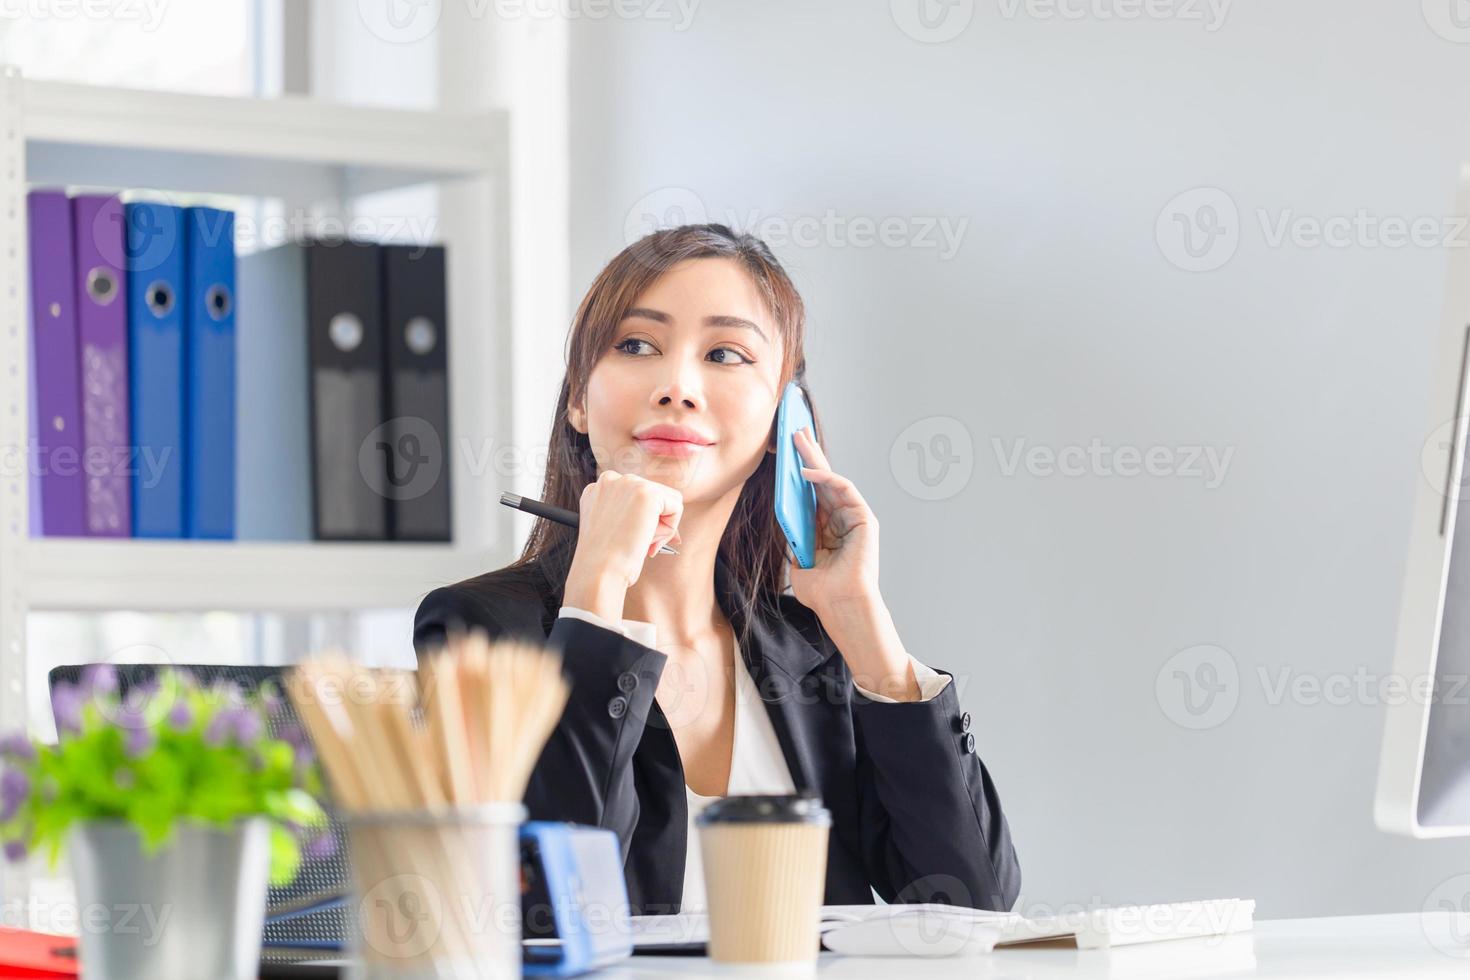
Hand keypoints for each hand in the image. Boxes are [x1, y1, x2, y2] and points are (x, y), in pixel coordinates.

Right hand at [564, 471, 683, 618]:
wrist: (598, 571)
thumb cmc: (605, 561)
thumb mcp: (616, 533)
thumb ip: (637, 521)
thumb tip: (676, 534)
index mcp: (598, 490)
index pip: (634, 497)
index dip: (641, 520)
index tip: (632, 540)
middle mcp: (610, 480)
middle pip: (652, 497)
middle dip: (653, 523)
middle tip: (637, 545)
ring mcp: (629, 483)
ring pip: (666, 501)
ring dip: (661, 527)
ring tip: (640, 543)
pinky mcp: (647, 492)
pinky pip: (676, 507)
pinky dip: (669, 529)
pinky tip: (648, 540)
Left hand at [786, 427, 880, 614]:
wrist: (841, 606)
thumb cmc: (822, 591)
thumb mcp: (799, 558)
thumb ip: (795, 536)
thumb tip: (783, 513)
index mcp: (826, 528)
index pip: (812, 492)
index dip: (800, 471)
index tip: (786, 451)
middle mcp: (841, 519)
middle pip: (822, 480)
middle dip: (808, 455)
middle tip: (794, 431)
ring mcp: (854, 518)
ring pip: (833, 479)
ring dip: (814, 459)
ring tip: (798, 440)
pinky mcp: (864, 519)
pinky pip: (844, 490)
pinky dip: (826, 479)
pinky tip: (806, 473)